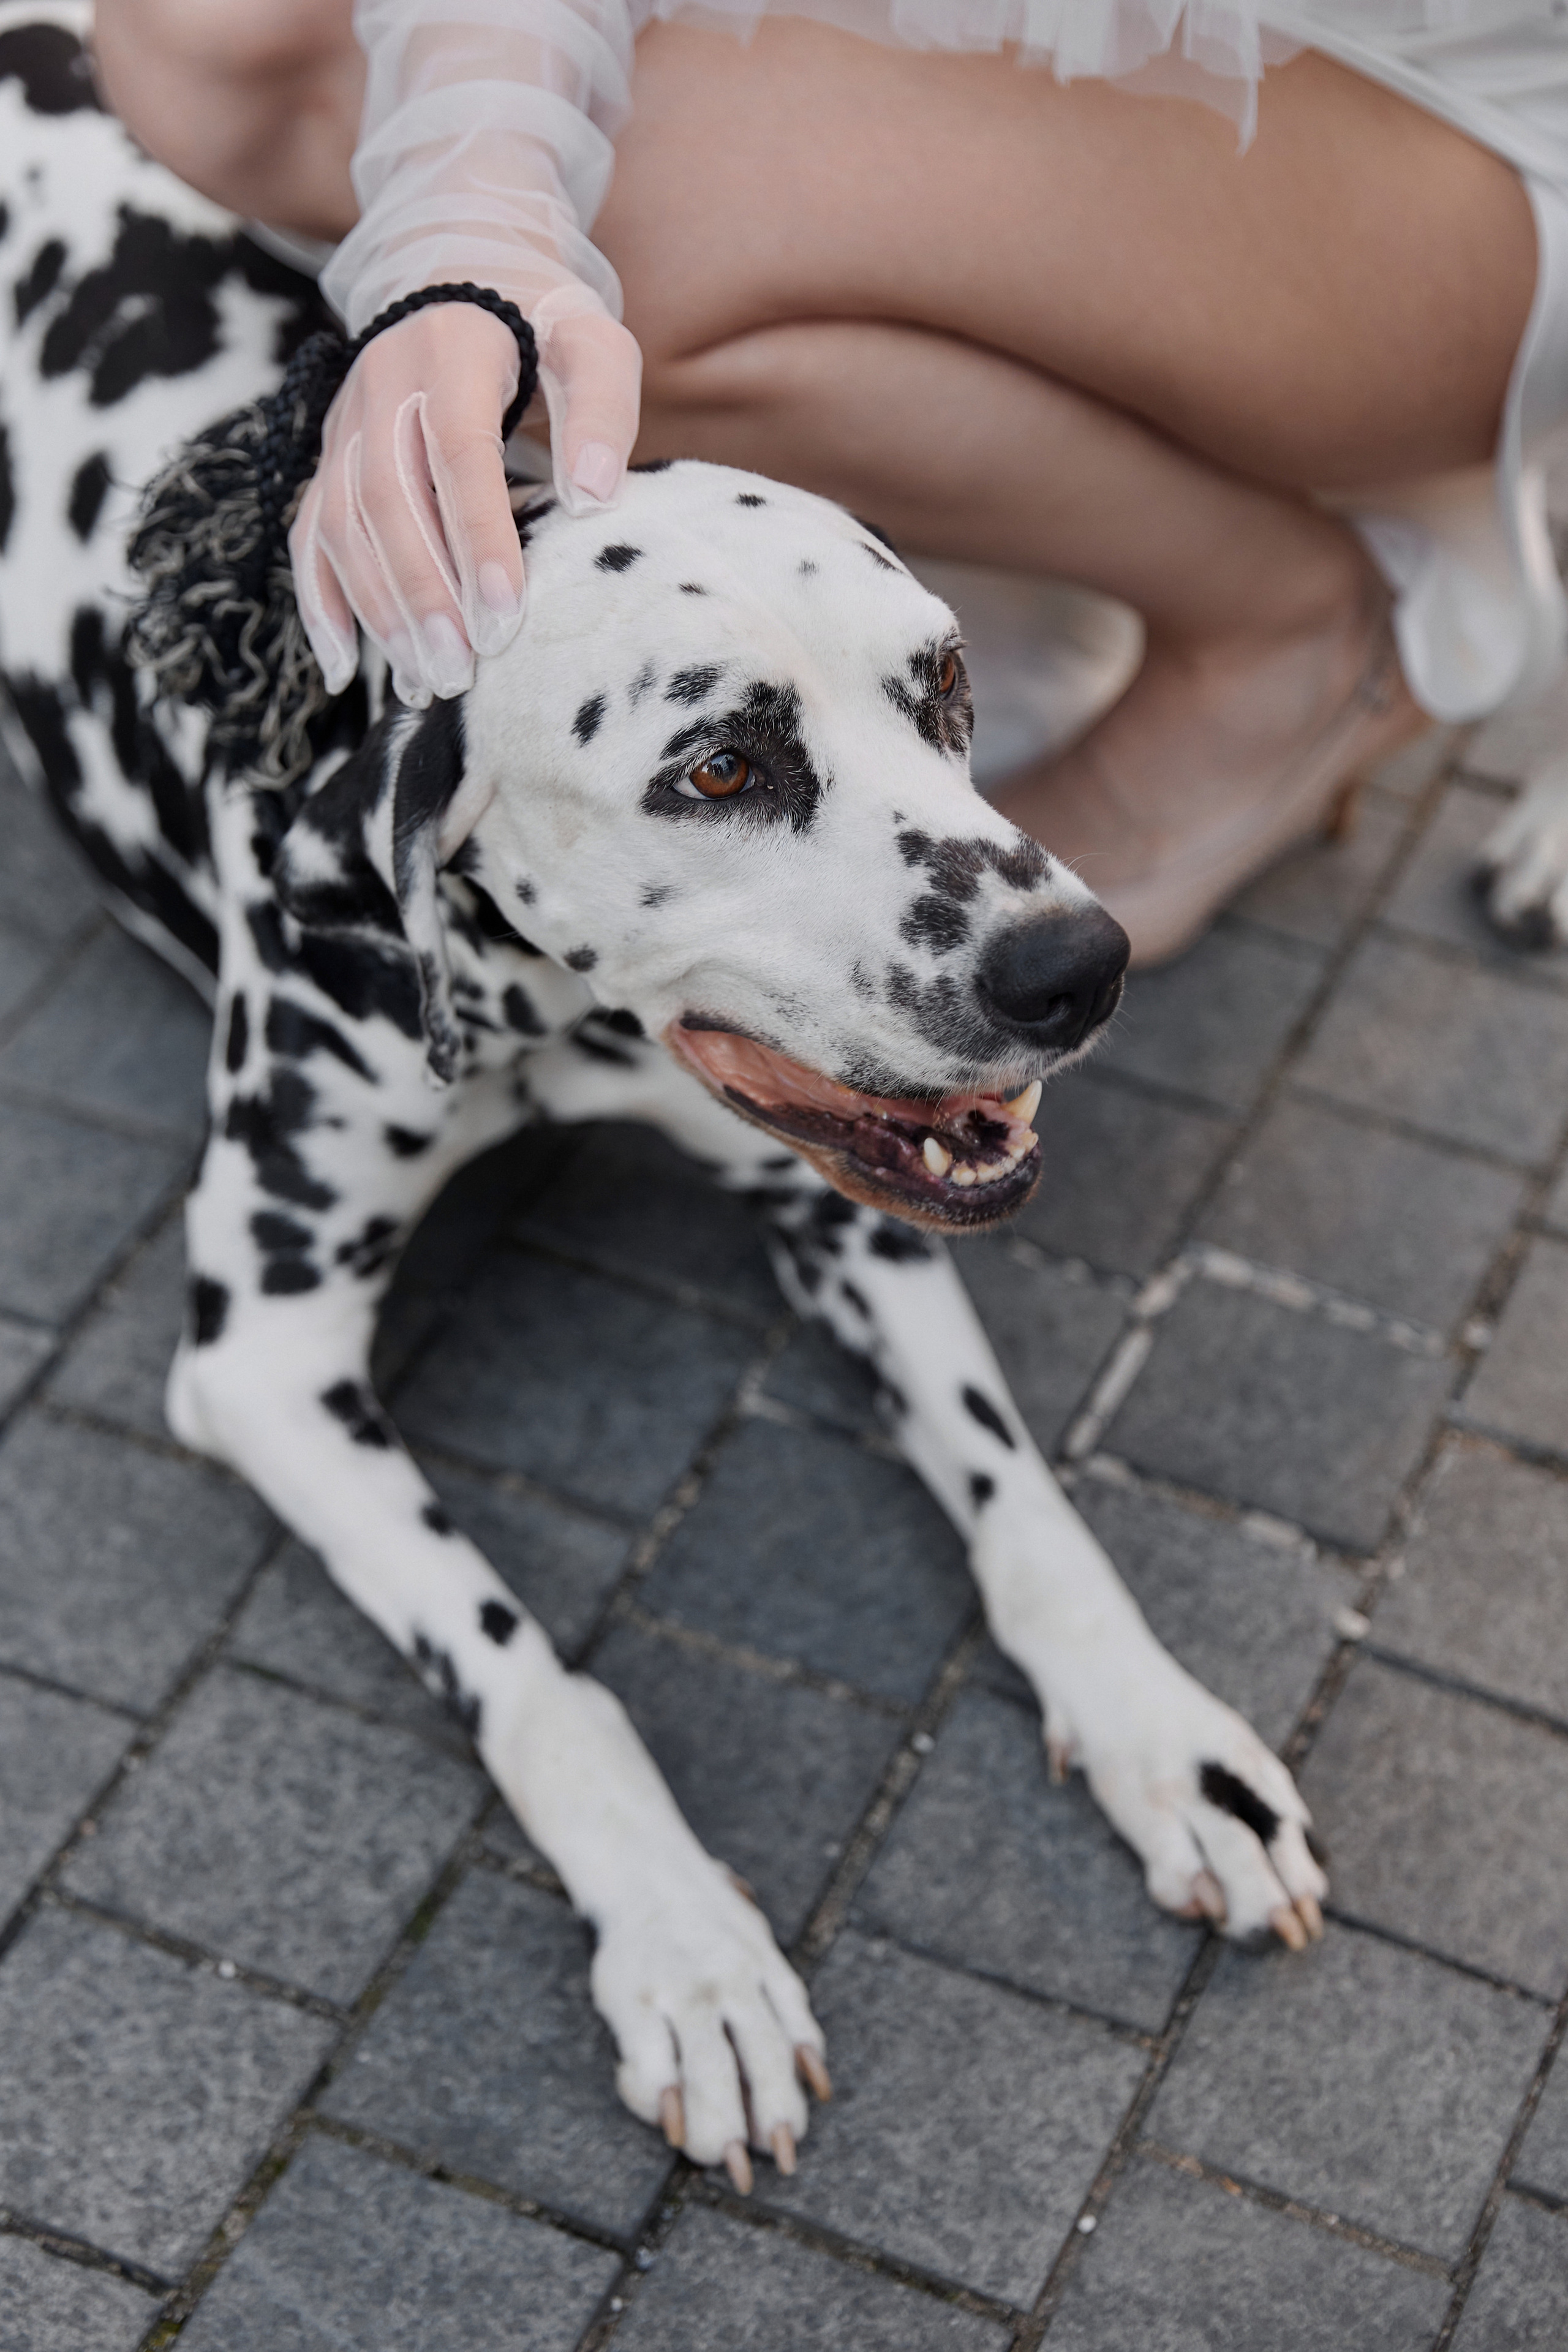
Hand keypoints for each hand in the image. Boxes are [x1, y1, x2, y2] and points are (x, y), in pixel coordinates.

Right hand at [289, 293, 640, 705]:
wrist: (462, 272)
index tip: (506, 614)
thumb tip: (595, 496)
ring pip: (341, 524)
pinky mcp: (330, 458)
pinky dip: (321, 603)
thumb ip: (603, 408)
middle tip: (461, 670)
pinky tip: (347, 667)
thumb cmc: (544, 322)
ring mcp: (345, 425)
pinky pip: (309, 535)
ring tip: (424, 681)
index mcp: (449, 352)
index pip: (457, 453)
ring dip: (378, 610)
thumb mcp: (592, 341)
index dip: (478, 537)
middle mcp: (380, 384)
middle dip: (421, 592)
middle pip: (385, 498)